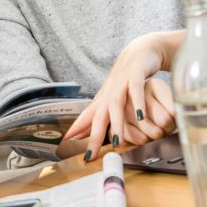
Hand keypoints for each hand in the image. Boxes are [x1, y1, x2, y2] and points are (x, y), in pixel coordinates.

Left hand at [64, 32, 181, 160]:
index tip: (66, 146)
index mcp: (103, 99)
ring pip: (116, 105)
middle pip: (99, 116)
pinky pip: (136, 90)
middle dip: (94, 136)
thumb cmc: (126, 78)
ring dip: (116, 124)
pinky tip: (140, 116)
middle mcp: (109, 92)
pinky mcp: (136, 75)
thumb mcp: (111, 98)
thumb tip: (83, 135)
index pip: (87, 118)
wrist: (141, 51)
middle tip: (91, 155)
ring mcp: (122, 83)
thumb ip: (99, 116)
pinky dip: (138, 103)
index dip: (76, 131)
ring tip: (117, 143)